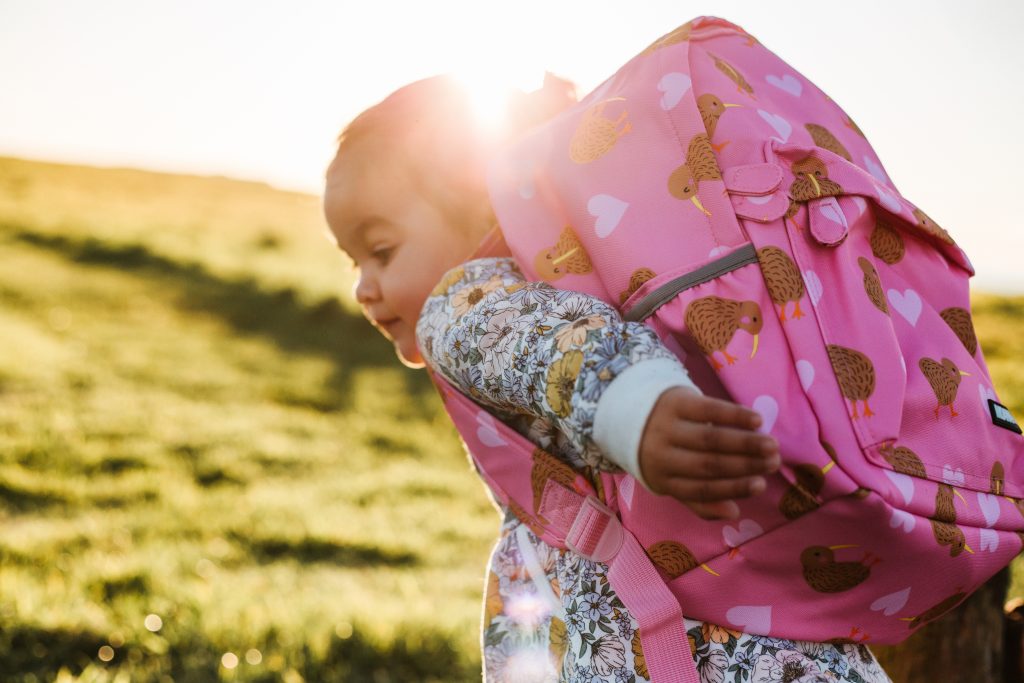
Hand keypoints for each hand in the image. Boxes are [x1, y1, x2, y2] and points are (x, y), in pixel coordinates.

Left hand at [638, 386, 779, 519]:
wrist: (631, 411)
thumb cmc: (663, 452)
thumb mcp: (672, 478)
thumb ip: (700, 500)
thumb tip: (735, 513)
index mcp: (661, 478)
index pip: (701, 488)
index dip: (733, 488)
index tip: (761, 486)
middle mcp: (660, 454)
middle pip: (708, 463)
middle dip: (745, 465)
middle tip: (774, 464)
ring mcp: (666, 426)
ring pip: (711, 438)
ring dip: (745, 443)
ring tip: (771, 445)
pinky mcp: (676, 402)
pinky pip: (709, 409)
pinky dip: (735, 416)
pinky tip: (757, 420)